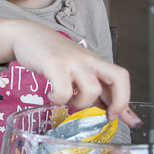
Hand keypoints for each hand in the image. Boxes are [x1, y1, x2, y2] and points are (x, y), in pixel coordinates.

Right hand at [0, 18, 139, 126]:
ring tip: (68, 99)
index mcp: (95, 63)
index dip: (125, 100)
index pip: (121, 78)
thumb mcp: (77, 70)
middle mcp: (88, 60)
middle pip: (118, 77)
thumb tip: (114, 113)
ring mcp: (72, 61)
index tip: (122, 118)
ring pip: (92, 89)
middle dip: (119, 101)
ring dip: (80, 103)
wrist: (28, 35)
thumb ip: (94, 89)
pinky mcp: (54, 64)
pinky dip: (58, 99)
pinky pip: (64, 90)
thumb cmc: (53, 55)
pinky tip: (52, 95)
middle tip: (107, 114)